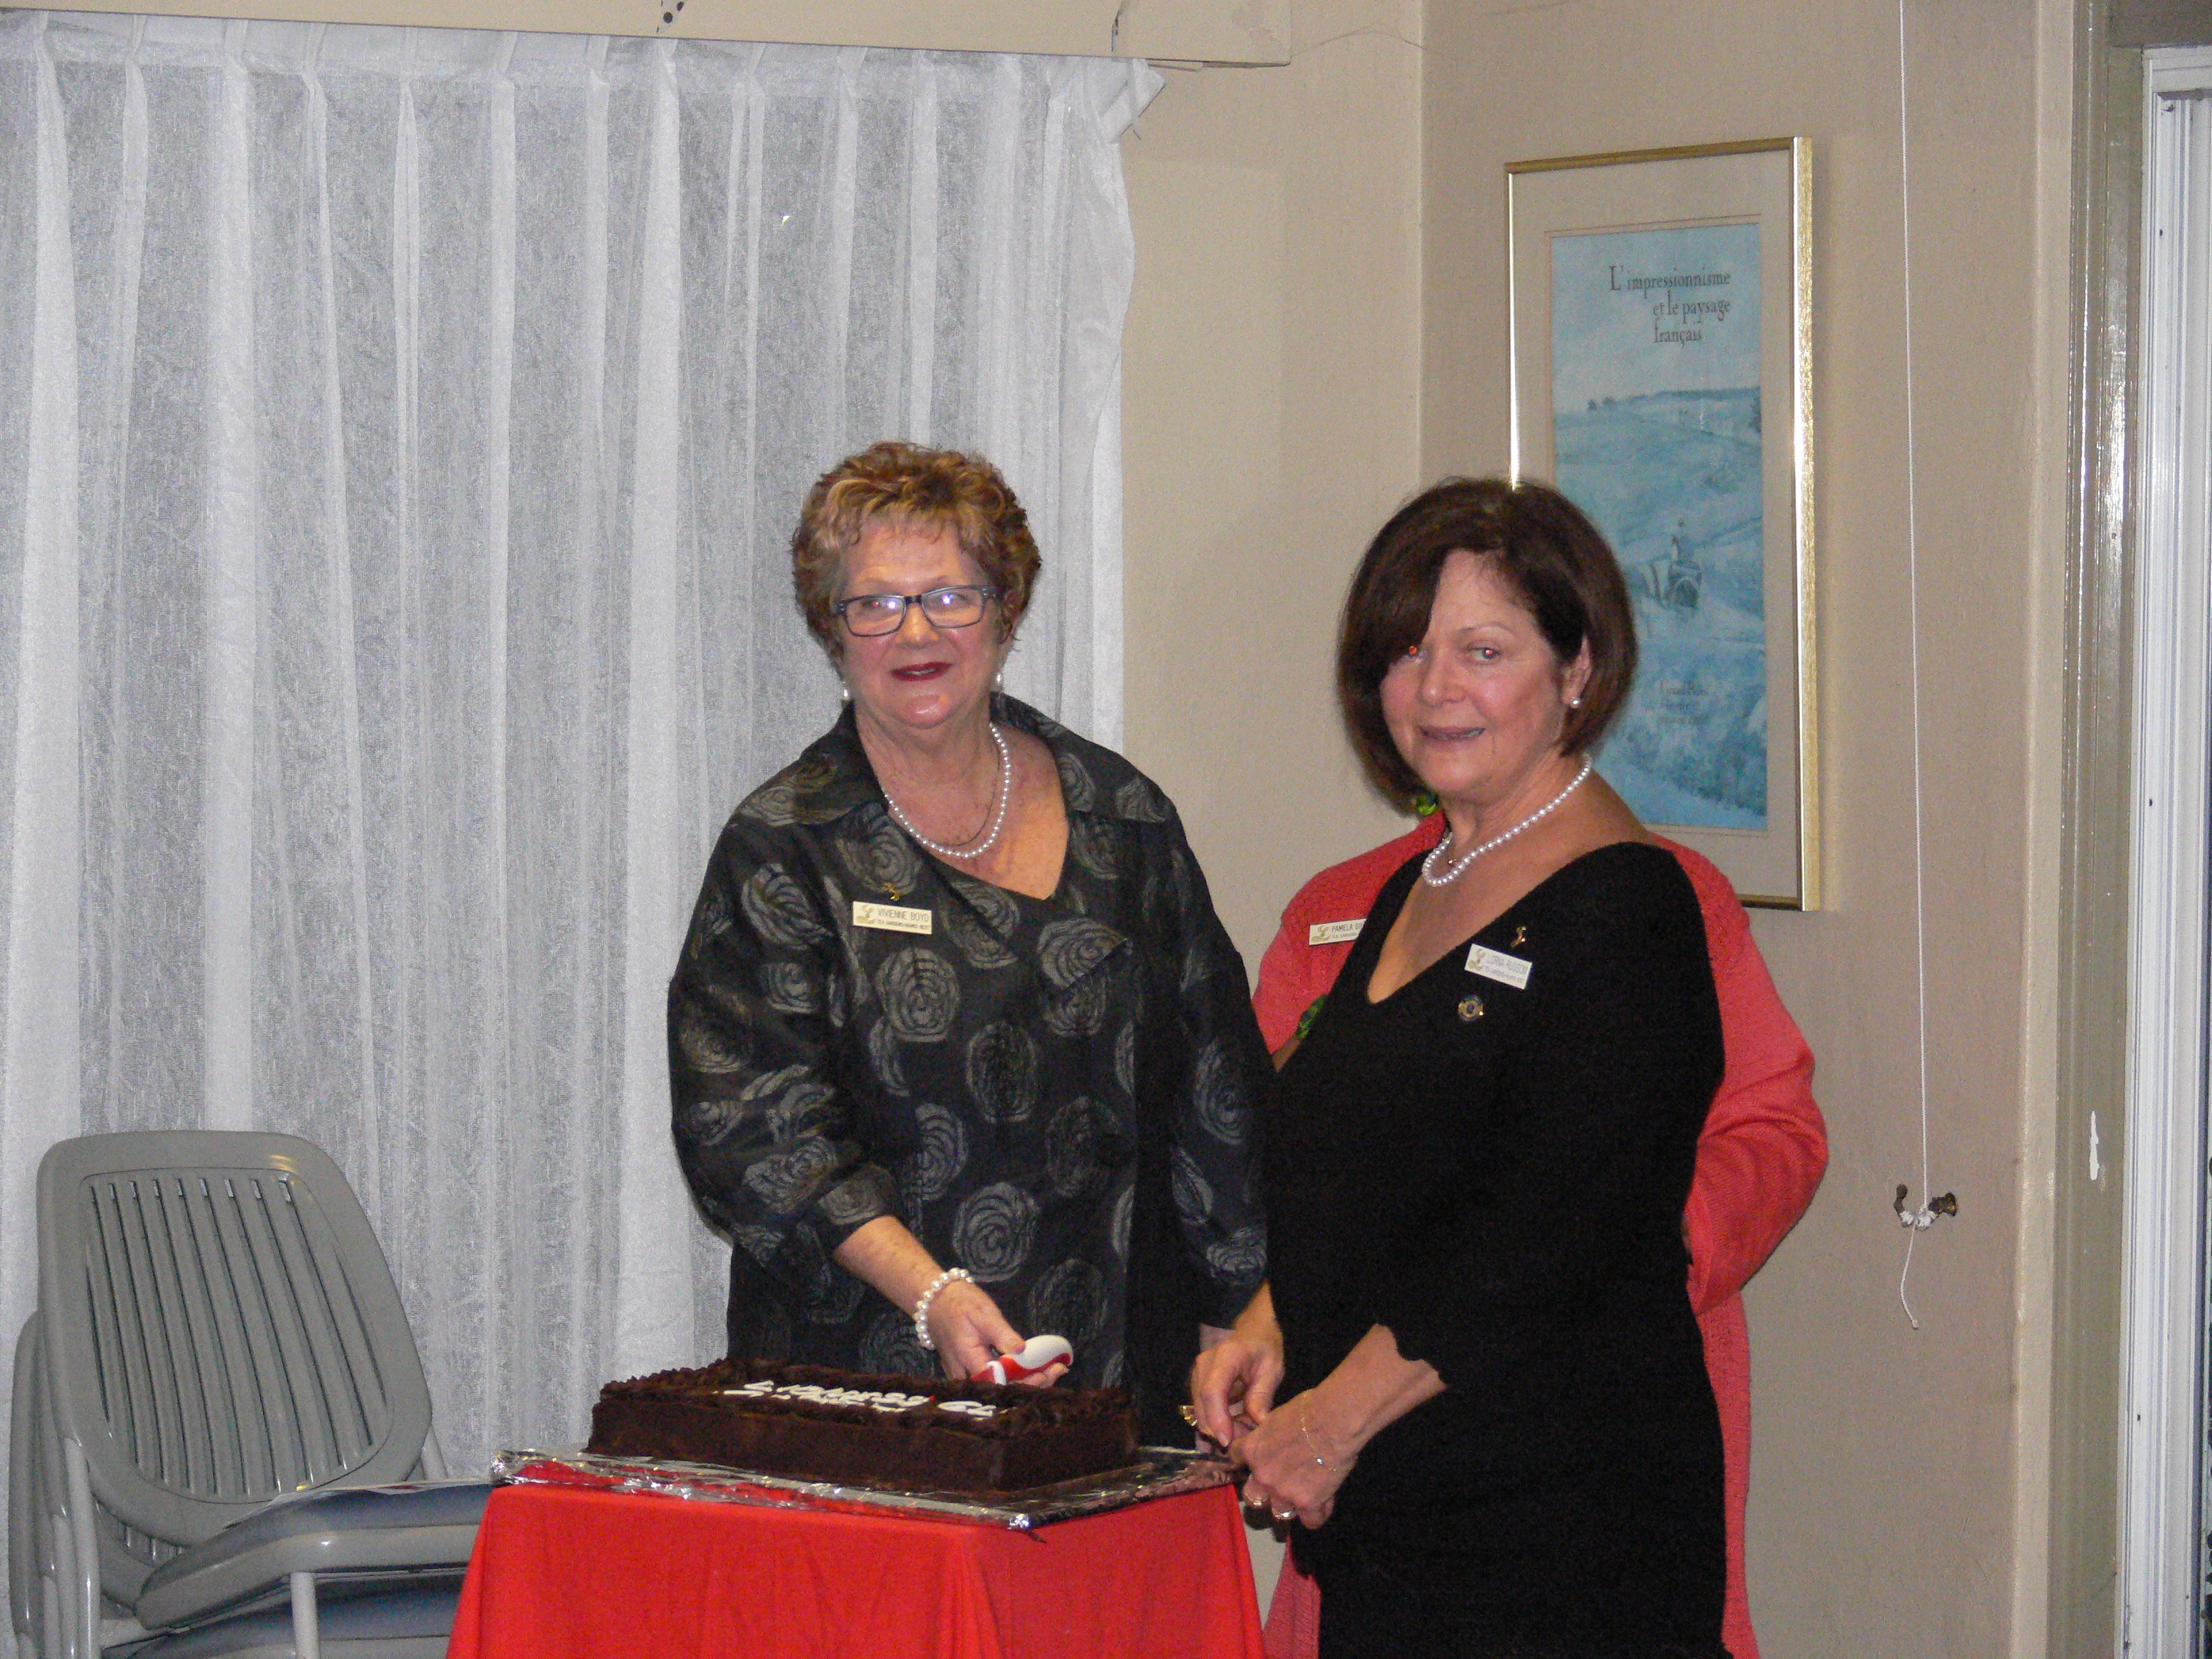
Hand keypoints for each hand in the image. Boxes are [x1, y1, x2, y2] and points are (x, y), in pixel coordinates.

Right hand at [927, 1281, 1067, 1386]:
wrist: (933, 1300)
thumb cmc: (958, 1302)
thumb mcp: (983, 1312)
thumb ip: (1002, 1334)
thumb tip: (1021, 1350)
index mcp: (970, 1360)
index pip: (1003, 1383)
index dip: (1029, 1382)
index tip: (1051, 1371)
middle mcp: (966, 1375)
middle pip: (1003, 1392)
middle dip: (1034, 1385)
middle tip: (1059, 1370)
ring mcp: (966, 1376)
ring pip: (1000, 1389)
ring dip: (1028, 1383)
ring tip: (1053, 1370)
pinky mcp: (968, 1373)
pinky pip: (994, 1382)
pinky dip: (1016, 1378)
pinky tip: (1034, 1370)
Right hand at [1189, 1286, 1282, 1447]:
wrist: (1253, 1330)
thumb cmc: (1265, 1347)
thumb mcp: (1272, 1369)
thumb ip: (1262, 1396)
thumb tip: (1257, 1425)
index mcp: (1226, 1357)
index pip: (1212, 1392)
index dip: (1217, 1419)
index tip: (1228, 1441)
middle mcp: (1205, 1364)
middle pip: (1202, 1406)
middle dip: (1221, 1429)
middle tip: (1246, 1439)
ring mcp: (1198, 1373)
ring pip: (1199, 1411)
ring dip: (1219, 1427)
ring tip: (1244, 1429)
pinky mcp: (1198, 1382)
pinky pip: (1202, 1408)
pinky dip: (1216, 1421)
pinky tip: (1235, 1422)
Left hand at [1230, 1389, 1355, 1531]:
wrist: (1332, 1421)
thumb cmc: (1307, 1410)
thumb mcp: (1275, 1417)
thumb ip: (1268, 1436)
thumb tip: (1274, 1440)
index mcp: (1253, 1450)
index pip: (1236, 1458)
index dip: (1249, 1460)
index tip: (1258, 1458)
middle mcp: (1263, 1476)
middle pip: (1252, 1497)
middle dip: (1264, 1493)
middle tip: (1280, 1484)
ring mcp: (1284, 1493)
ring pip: (1279, 1512)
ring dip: (1290, 1505)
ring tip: (1305, 1494)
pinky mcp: (1308, 1504)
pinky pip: (1311, 1521)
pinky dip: (1317, 1515)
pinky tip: (1324, 1504)